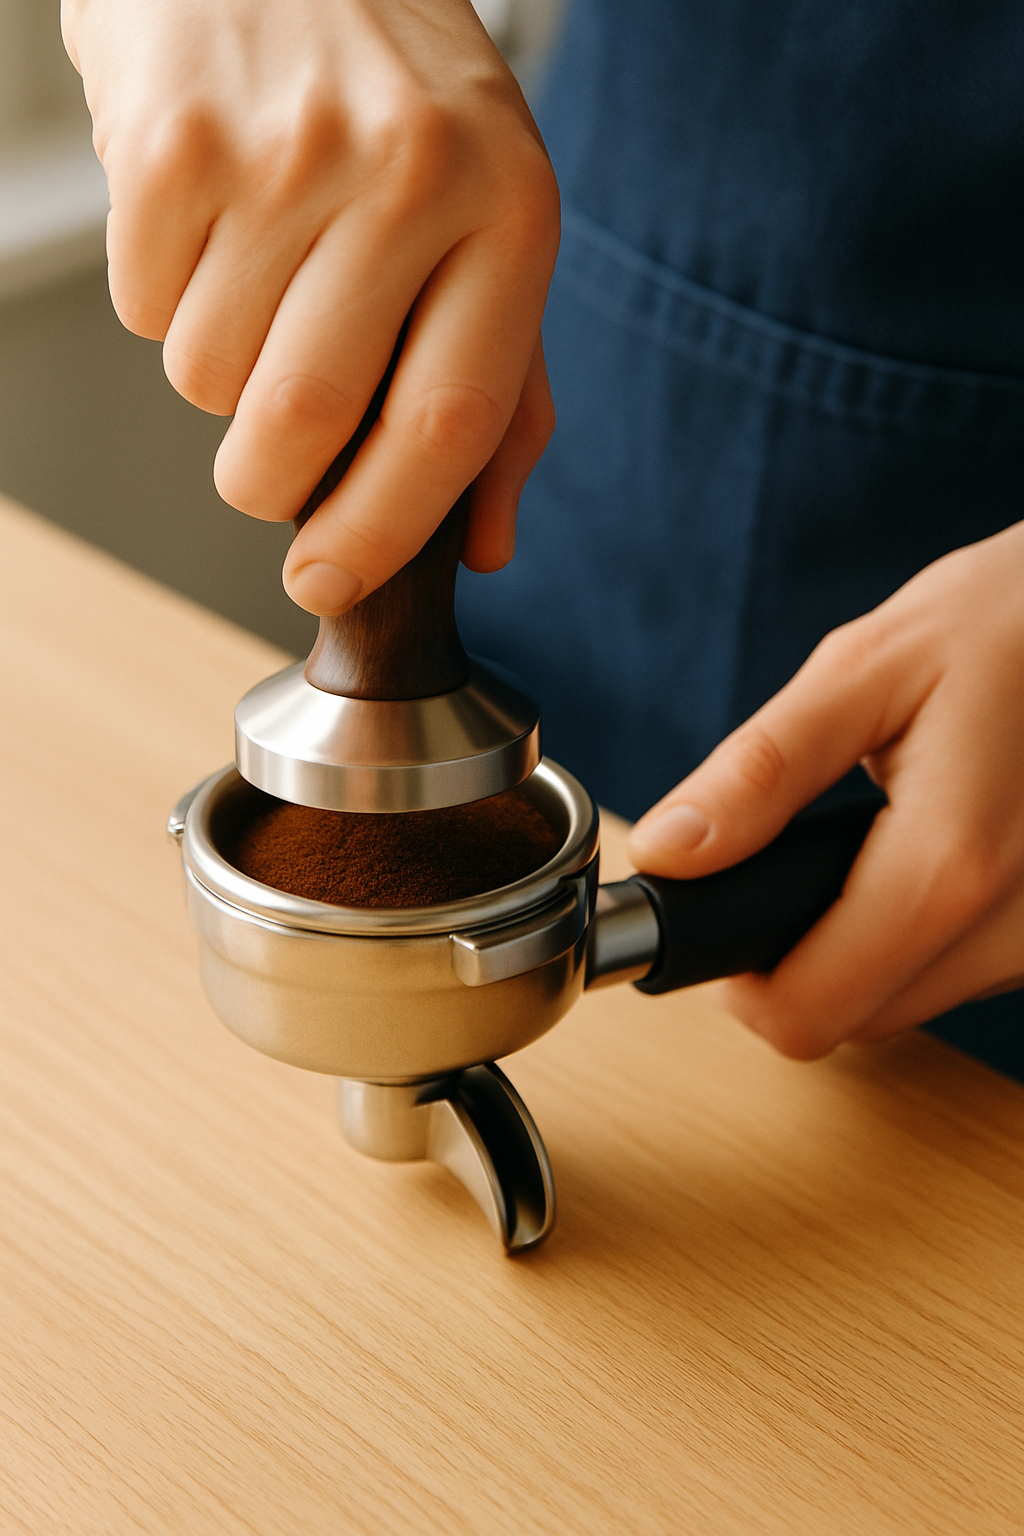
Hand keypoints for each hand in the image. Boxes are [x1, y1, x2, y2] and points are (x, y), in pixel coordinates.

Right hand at [61, 0, 557, 611]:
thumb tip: (486, 544)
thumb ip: (505, 392)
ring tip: (255, 278)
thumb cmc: (400, 100)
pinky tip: (207, 226)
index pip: (447, 424)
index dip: (381, 533)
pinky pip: (144, 308)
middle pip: (305, 421)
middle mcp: (409, 173)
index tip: (327, 584)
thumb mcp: (491, 225)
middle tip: (266, 463)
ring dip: (218, 374)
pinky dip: (164, 300)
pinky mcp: (174, 135)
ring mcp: (285, 149)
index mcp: (512, 211)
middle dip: (266, 483)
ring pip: (207, 378)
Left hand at [627, 522, 1023, 1057]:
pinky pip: (960, 971)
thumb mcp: (864, 672)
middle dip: (795, 957)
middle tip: (780, 856)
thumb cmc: (1006, 621)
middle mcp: (1014, 928)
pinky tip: (922, 849)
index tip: (718, 911)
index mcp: (949, 867)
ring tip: (861, 838)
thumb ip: (759, 773)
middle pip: (853, 1018)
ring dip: (859, 947)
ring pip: (908, 1002)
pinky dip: (918, 931)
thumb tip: (668, 852)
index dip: (737, 981)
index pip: (807, 1013)